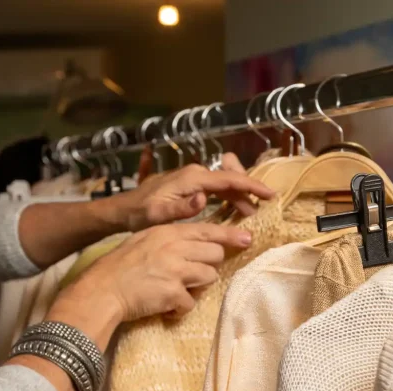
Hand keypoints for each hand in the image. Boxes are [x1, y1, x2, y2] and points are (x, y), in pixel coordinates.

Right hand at [57, 221, 252, 328]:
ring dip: (196, 288)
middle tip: (189, 276)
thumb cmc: (118, 267)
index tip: (247, 238)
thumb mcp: (144, 241)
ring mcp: (175, 270)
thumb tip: (195, 245)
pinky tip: (164, 307)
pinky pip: (191, 303)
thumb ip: (169, 240)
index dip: (230, 235)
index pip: (208, 230)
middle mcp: (174, 247)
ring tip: (174, 292)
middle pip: (215, 254)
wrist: (101, 291)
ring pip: (209, 278)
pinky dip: (179, 309)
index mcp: (167, 232)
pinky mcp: (173, 293)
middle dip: (207, 266)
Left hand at [117, 154, 274, 230]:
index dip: (251, 186)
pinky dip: (229, 196)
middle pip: (230, 178)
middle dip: (249, 191)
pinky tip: (235, 208)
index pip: (228, 179)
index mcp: (191, 178)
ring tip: (252, 211)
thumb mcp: (158, 215)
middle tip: (265, 206)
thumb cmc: (139, 214)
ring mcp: (192, 177)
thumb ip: (182, 208)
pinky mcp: (190, 184)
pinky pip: (216, 187)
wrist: (123, 209)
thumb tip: (204, 199)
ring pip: (224, 183)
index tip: (270, 194)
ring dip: (240, 195)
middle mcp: (194, 173)